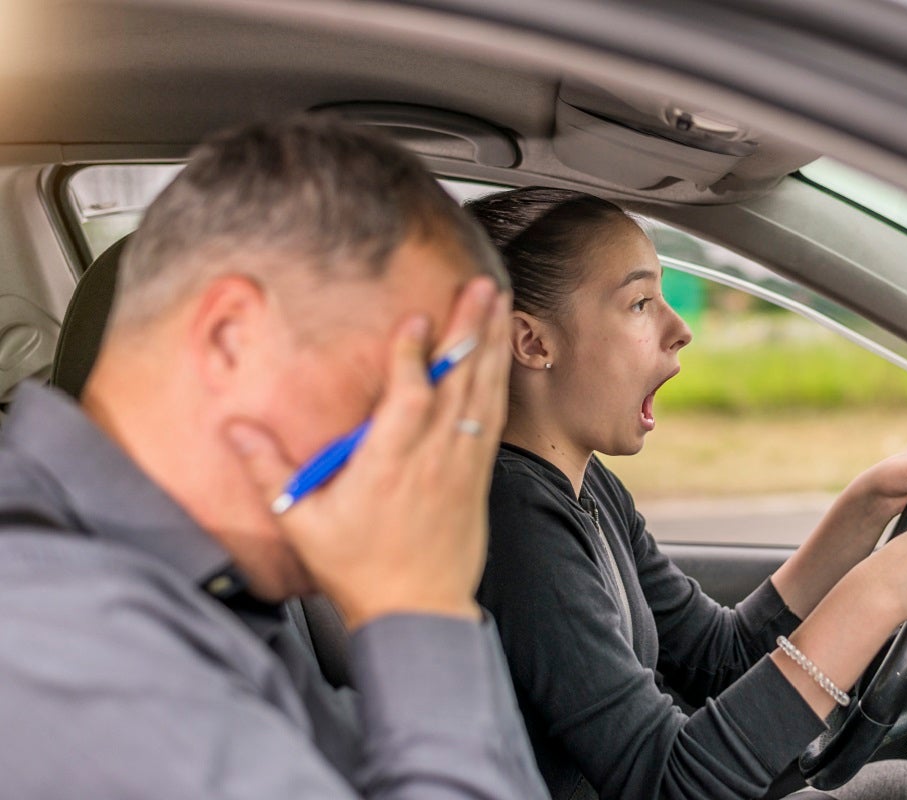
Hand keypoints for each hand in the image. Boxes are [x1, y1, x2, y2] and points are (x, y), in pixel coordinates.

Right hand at [228, 277, 511, 627]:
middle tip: (478, 287)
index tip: (415, 317)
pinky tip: (501, 354)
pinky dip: (498, 380)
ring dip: (491, 345)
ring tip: (497, 302)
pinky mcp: (478, 475)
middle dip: (468, 331)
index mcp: (389, 466)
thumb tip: (233, 428)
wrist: (418, 612)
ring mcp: (462, 465)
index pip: (407, 400)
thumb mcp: (303, 523)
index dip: (412, 357)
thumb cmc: (359, 570)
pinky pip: (494, 417)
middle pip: (457, 384)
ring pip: (483, 394)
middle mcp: (433, 459)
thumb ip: (268, 471)